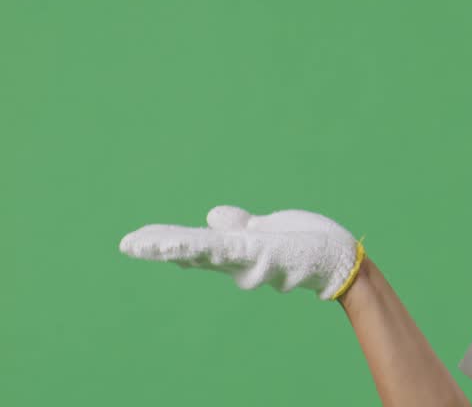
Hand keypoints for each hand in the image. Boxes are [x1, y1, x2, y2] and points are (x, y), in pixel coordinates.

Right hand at [118, 205, 365, 301]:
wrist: (339, 259)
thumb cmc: (306, 245)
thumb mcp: (267, 230)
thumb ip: (240, 227)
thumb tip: (212, 217)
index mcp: (236, 251)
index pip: (194, 246)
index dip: (164, 243)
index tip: (133, 241)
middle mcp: (238, 261)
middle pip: (193, 252)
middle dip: (159, 248)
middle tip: (127, 244)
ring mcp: (251, 260)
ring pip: (208, 252)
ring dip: (179, 248)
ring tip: (148, 243)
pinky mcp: (266, 254)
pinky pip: (235, 250)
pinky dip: (213, 247)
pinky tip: (195, 244)